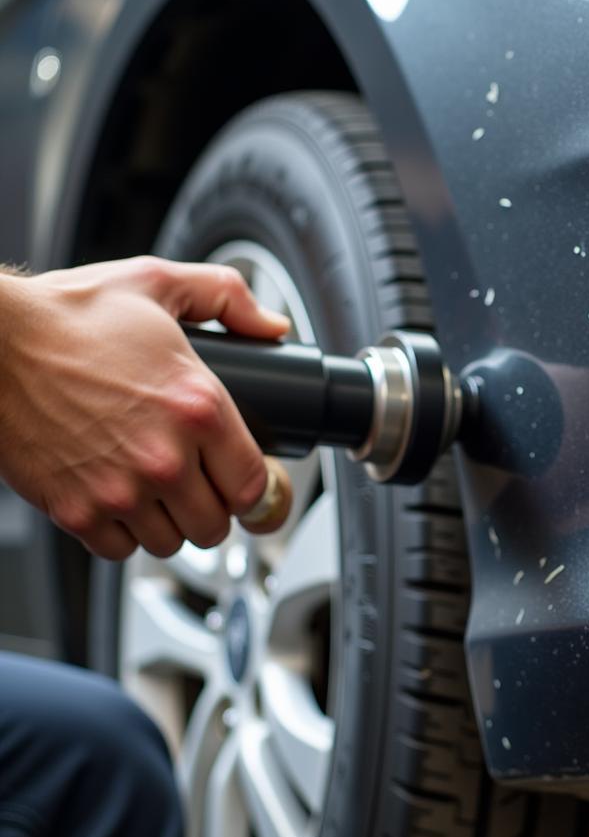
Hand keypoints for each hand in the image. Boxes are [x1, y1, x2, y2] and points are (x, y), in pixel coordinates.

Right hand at [0, 256, 290, 559]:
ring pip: (172, 544)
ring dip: (170, 522)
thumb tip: (273, 325)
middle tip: (198, 484)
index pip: (255, 485)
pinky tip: (121, 499)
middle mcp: (165, 457)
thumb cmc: (66, 317)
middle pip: (217, 525)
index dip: (256, 489)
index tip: (246, 483)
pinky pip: (121, 551)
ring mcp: (120, 490)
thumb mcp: (157, 284)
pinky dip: (124, 533)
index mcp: (198, 407)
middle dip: (212, 507)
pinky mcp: (76, 512)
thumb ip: (227, 297)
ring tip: (157, 489)